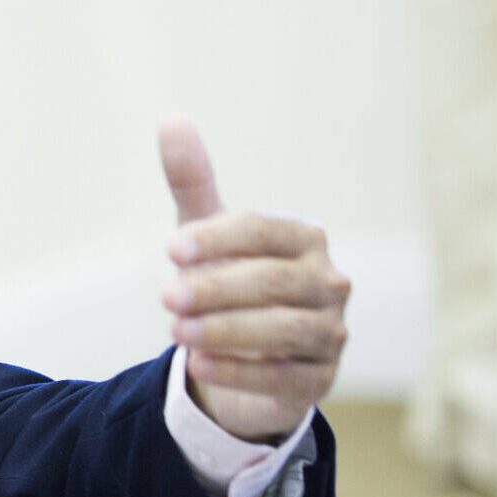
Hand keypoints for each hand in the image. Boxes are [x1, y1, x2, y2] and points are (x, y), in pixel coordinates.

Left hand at [158, 119, 350, 441]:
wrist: (244, 352)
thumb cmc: (227, 279)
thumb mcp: (205, 233)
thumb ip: (193, 181)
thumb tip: (172, 119)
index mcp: (303, 239)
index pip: (264, 231)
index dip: (217, 238)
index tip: (170, 250)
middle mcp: (328, 282)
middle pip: (275, 282)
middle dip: (217, 289)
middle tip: (166, 297)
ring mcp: (331, 331)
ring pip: (285, 329)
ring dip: (227, 331)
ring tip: (175, 332)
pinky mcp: (321, 377)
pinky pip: (287, 377)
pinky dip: (242, 372)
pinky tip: (199, 365)